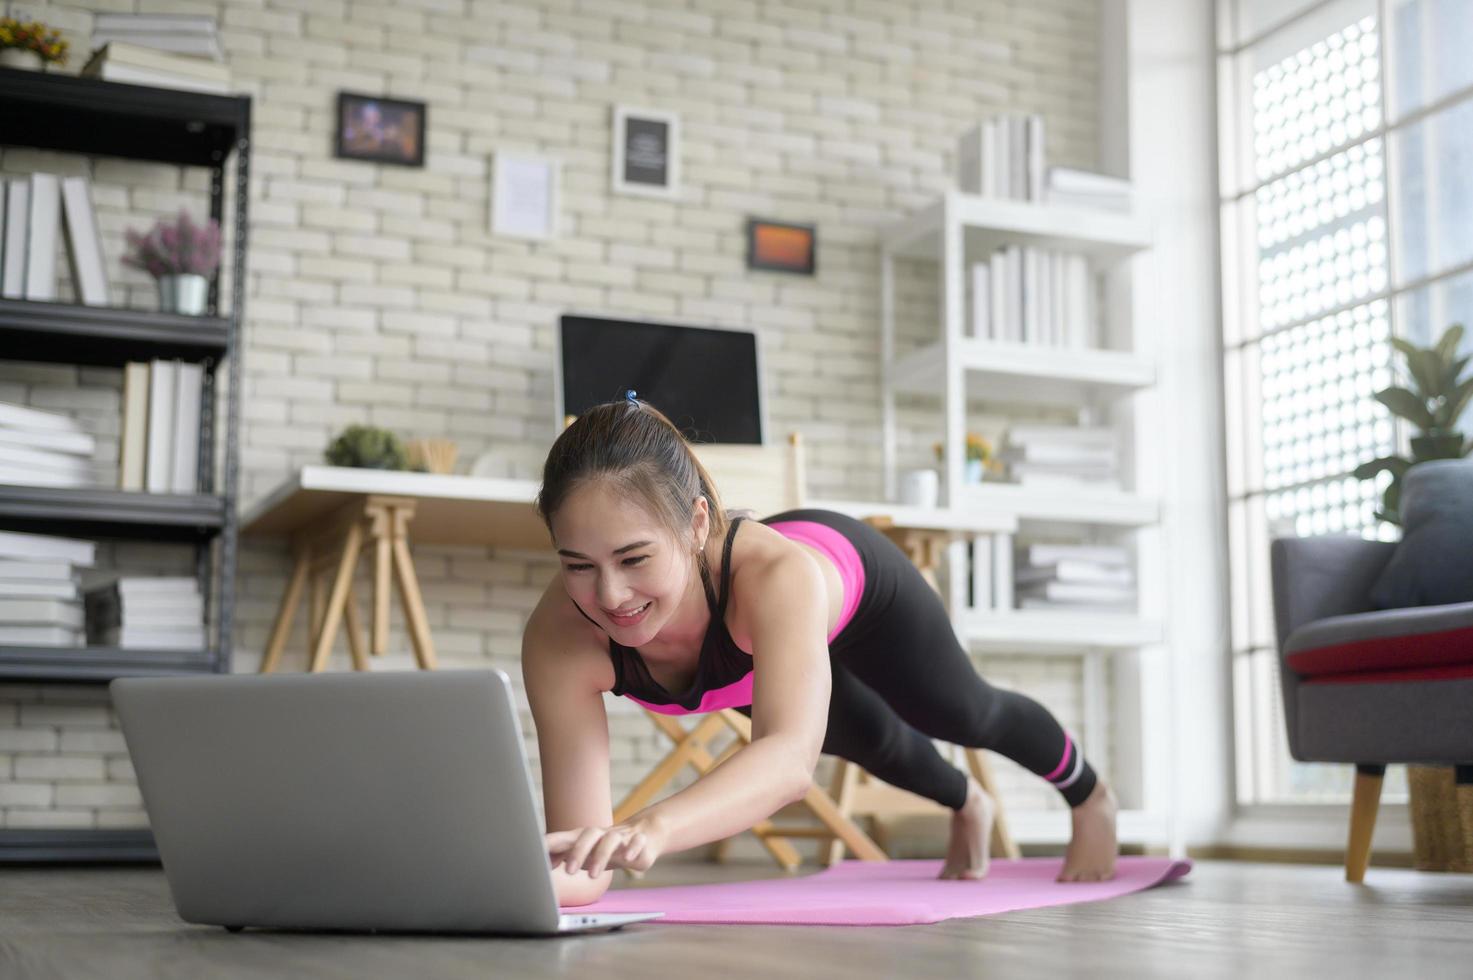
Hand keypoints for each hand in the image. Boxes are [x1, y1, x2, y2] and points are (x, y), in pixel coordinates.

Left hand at [545, 816, 666, 877]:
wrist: (645, 834)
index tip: (537, 850)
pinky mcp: (640, 842)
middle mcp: (602, 835)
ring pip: (611, 839)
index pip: (566, 837)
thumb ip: (566, 854)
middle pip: (588, 835)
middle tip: (569, 872)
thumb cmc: (608, 846)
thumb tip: (545, 861)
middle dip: (578, 852)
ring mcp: (622, 837)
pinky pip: (637, 841)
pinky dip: (633, 848)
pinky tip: (629, 858)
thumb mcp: (587, 851)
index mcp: (586, 838)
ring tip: (594, 876)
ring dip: (601, 855)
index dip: (552, 843)